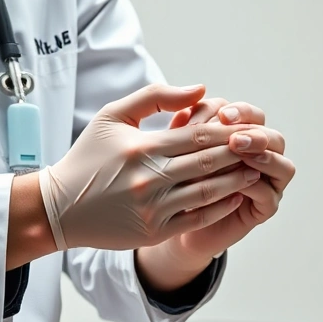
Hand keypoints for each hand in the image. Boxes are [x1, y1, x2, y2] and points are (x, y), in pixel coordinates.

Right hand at [39, 83, 262, 250]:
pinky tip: (235, 197)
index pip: (197, 135)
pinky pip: (196, 218)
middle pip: (208, 162)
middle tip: (262, 147)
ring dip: (236, 181)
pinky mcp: (153, 231)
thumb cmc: (89, 156)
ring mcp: (152, 208)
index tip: (249, 127)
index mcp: (141, 147)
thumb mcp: (113, 116)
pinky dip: (219, 207)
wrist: (59, 207)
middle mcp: (148, 178)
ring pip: (207, 192)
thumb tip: (201, 90)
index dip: (228, 131)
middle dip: (239, 154)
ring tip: (255, 170)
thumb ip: (156, 98)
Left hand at [139, 99, 293, 287]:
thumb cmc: (174, 179)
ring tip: (241, 155)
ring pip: (283, 164)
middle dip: (255, 133)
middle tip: (234, 137)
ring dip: (264, 157)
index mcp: (242, 136)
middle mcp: (260, 157)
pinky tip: (237, 184)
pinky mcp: (263, 208)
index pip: (250, 115)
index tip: (220, 115)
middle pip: (273, 136)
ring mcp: (266, 183)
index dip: (239, 112)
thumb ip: (185, 122)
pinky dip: (256, 187)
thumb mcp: (175, 147)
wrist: (172, 218)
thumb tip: (194, 94)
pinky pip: (270, 195)